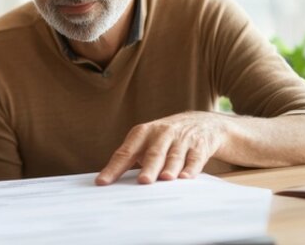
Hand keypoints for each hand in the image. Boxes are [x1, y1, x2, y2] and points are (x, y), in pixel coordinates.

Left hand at [95, 112, 228, 185]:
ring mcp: (181, 140)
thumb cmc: (165, 138)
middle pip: (153, 153)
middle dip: (148, 168)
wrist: (202, 122)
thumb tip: (109, 181)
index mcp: (142, 133)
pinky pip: (195, 158)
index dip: (114, 168)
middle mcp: (161, 134)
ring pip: (174, 156)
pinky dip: (191, 168)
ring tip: (165, 179)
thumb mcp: (146, 141)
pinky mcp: (199, 146)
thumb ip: (131, 158)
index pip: (125, 152)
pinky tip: (186, 177)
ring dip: (170, 168)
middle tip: (143, 181)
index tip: (102, 183)